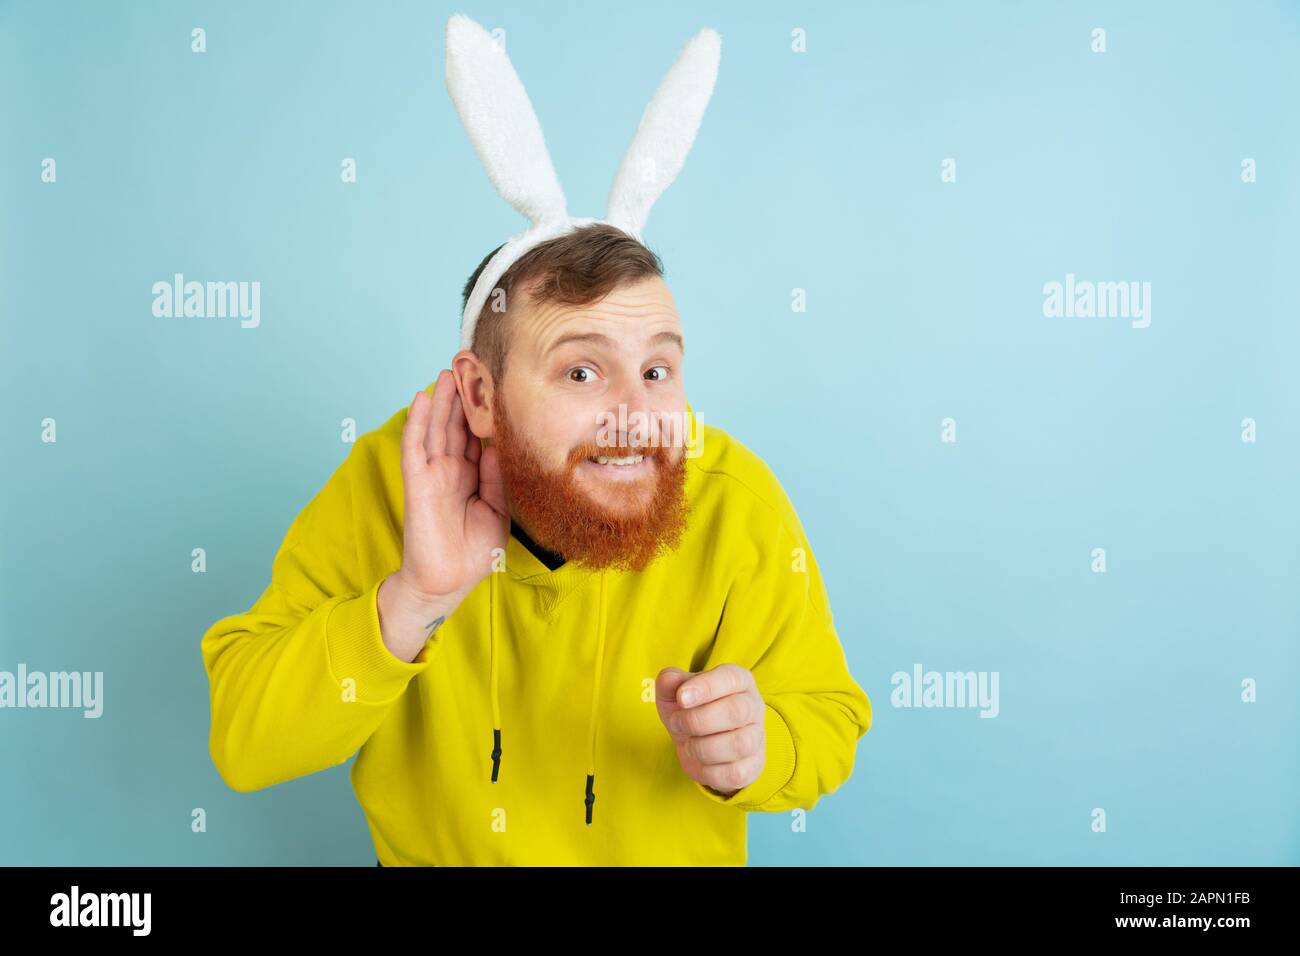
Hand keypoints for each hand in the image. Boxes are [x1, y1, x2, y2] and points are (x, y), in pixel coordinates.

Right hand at [395, 368, 508, 602]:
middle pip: (456, 426)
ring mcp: (433, 474)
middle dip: (461, 398)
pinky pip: (415, 447)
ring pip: (436, 429)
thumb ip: (497, 479)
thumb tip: (497, 447)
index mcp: (471, 477)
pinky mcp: (418, 482)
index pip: (476, 438)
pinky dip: (418, 422)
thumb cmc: (474, 552)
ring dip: (441, 401)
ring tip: (446, 371)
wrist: (449, 582)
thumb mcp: (498, 510)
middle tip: (469, 365)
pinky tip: (422, 399)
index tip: (493, 386)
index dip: (482, 413)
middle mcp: (451, 471)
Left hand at [655, 664, 765, 796]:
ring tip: (688, 744)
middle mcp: (753, 706)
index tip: (681, 698)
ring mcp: (757, 737)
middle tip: (676, 723)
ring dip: (702, 747)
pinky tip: (698, 762)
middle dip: (697, 720)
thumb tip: (669, 680)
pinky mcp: (754, 765)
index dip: (706, 687)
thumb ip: (670, 682)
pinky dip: (709, 771)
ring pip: (739, 744)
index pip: (731, 678)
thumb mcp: (675, 692)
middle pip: (736, 712)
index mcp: (738, 681)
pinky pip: (735, 773)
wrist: (700, 741)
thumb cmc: (691, 709)